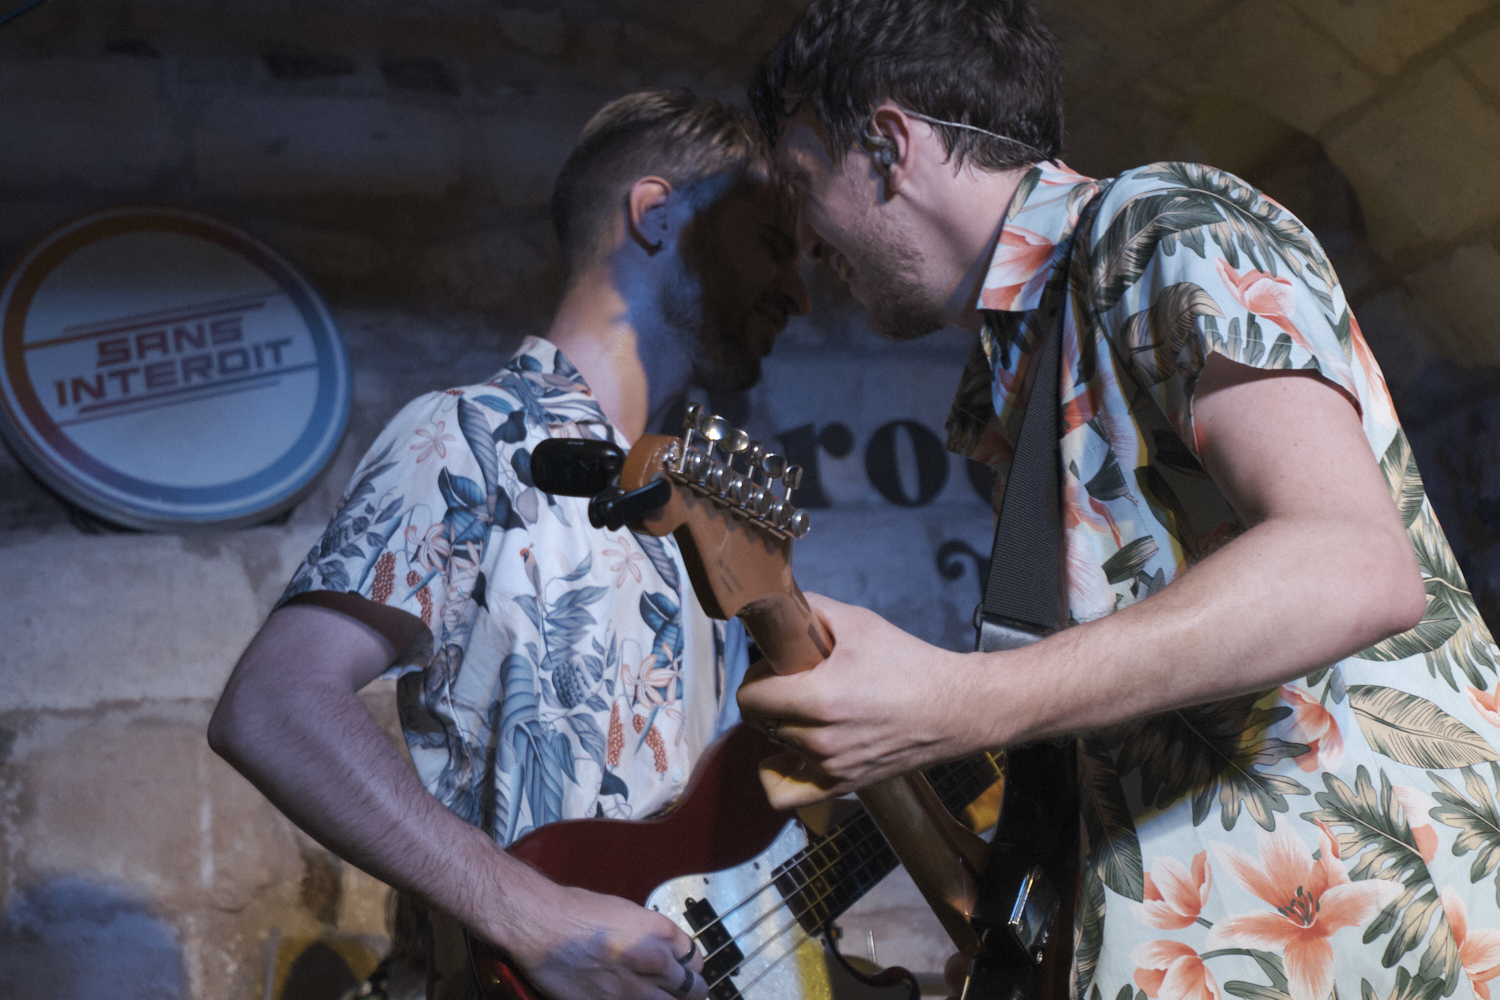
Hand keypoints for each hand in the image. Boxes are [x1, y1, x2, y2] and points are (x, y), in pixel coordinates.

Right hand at [490, 876, 706, 999]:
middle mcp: (654, 961)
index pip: (695, 959)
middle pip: (692, 988)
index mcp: (660, 932)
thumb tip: (664, 954)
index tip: (685, 970)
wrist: (541, 927)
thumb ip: (651, 936)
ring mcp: (633, 990)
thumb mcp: (626, 912)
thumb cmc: (575, 913)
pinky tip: (633, 998)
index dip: (690, 966)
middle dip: (690, 990)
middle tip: (687, 992)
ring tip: (662, 997)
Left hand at [736, 592, 988, 808]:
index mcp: (820, 698)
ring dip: (783, 726)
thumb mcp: (858, 622)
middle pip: (759, 720)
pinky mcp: (842, 785)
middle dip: (769, 697)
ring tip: (810, 709)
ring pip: (775, 746)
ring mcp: (830, 767)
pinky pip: (787, 794)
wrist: (953, 708)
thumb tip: (775, 605)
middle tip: (793, 682)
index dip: (758, 674)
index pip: (750, 695)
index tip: (777, 665)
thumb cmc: (909, 664)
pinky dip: (780, 774)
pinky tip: (793, 752)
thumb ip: (809, 609)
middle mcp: (820, 739)